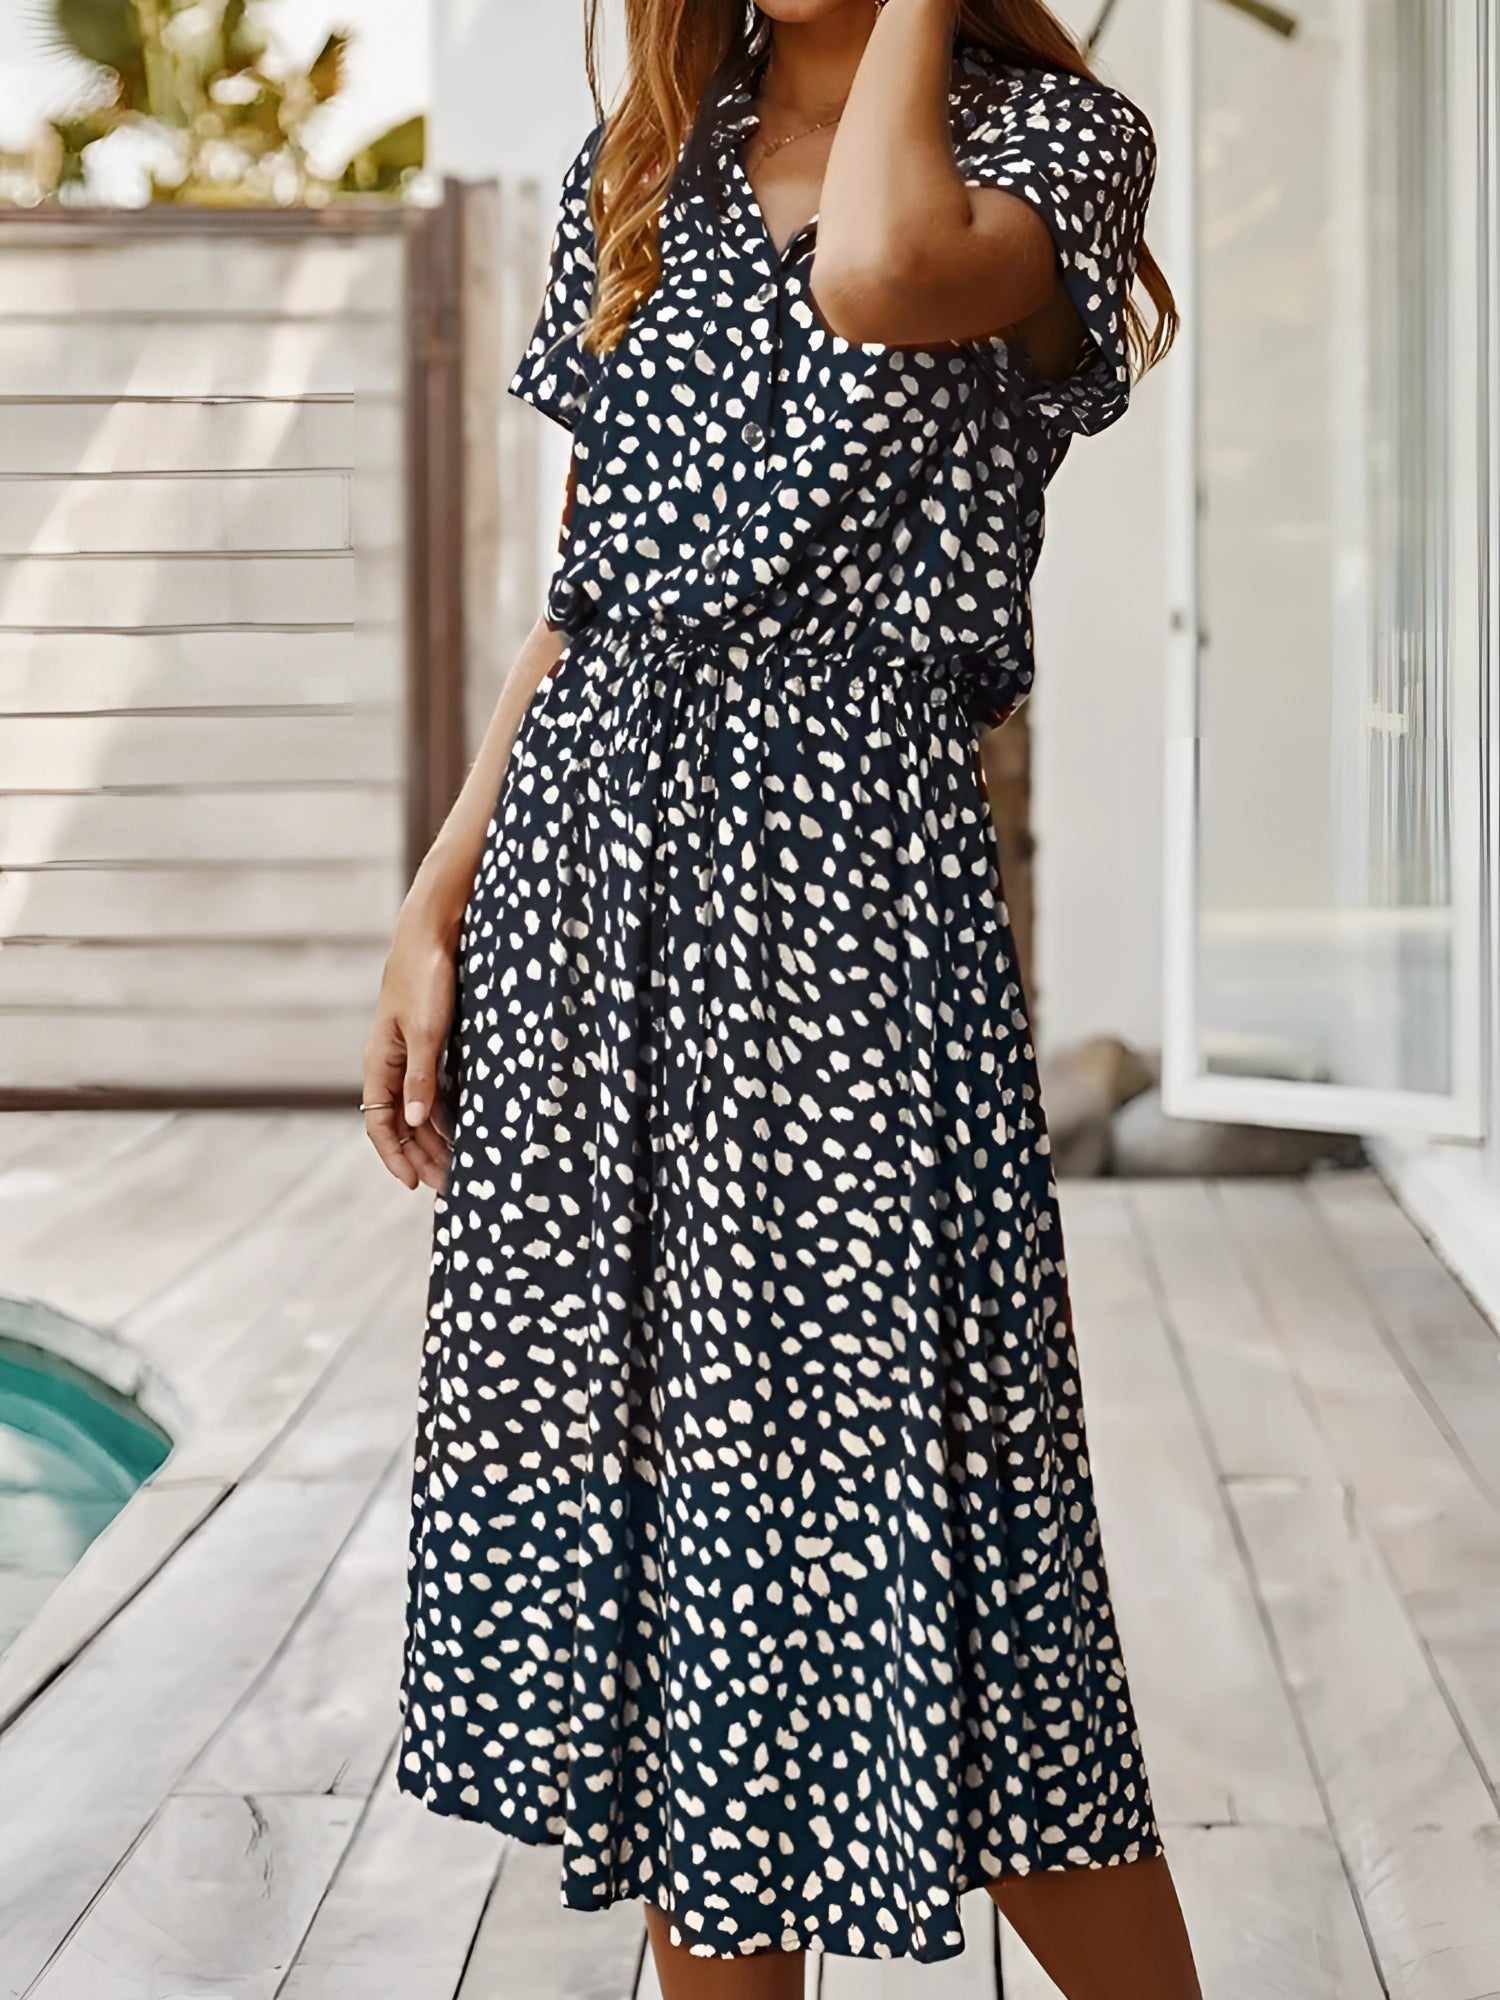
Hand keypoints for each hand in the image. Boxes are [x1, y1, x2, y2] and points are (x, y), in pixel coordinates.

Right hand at [362, 912, 457, 1191]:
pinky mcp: (431, 1042)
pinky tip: (464, 1128)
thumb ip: (420, 1078)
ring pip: (417, 1109)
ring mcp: (410, 1053)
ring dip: (434, 1138)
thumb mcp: (426, 1031)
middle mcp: (391, 1062)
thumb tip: (411, 1122)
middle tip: (448, 1186)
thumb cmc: (426, 977)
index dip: (396, 1157)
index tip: (414, 1185)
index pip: (379, 1124)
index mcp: (379, 1062)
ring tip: (458, 1166)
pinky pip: (433, 1089)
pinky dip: (445, 1113)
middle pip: (400, 1123)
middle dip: (421, 1156)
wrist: (435, 931)